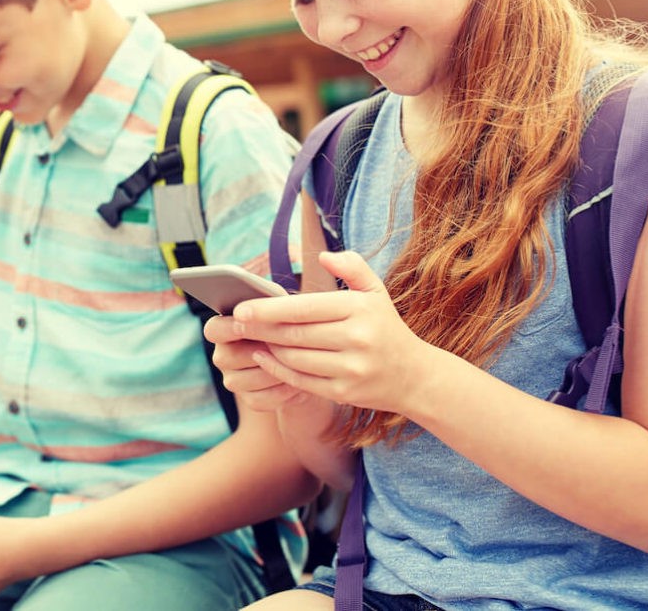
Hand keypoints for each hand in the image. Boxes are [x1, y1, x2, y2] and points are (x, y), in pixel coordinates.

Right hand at [203, 313, 303, 411]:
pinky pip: (261, 400)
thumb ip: (271, 309)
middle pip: (229, 358)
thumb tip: (271, 309)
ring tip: (299, 363)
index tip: (245, 325)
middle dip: (260, 352)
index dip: (228, 328)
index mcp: (223, 329)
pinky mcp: (249, 399)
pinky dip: (282, 392)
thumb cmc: (290, 324)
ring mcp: (233, 380)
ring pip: (248, 380)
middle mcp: (223, 356)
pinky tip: (299, 381)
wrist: (305, 356)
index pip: (213, 330)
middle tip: (285, 345)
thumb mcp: (281, 313)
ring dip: (275, 372)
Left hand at [233, 250, 429, 414]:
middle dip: (259, 328)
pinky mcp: (344, 392)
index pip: (305, 308)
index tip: (240, 306)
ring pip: (294, 358)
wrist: (415, 376)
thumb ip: (352, 267)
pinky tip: (264, 358)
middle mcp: (356, 339)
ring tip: (248, 337)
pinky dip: (278, 370)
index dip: (268, 309)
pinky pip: (302, 380)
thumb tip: (323, 256)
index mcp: (359, 309)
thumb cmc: (386, 327)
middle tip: (233, 322)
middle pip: (294, 334)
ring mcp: (351, 369)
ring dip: (268, 348)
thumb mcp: (376, 292)